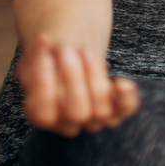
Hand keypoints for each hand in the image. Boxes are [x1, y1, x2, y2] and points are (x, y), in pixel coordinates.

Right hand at [18, 35, 139, 136]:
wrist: (74, 57)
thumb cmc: (52, 58)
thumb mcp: (39, 55)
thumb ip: (38, 53)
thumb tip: (44, 41)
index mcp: (43, 116)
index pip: (42, 113)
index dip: (43, 82)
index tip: (45, 49)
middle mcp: (69, 124)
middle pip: (76, 113)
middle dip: (72, 79)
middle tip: (66, 49)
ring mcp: (95, 119)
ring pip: (101, 110)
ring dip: (94, 76)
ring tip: (84, 50)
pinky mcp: (117, 109)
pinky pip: (126, 109)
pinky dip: (126, 97)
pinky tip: (121, 81)